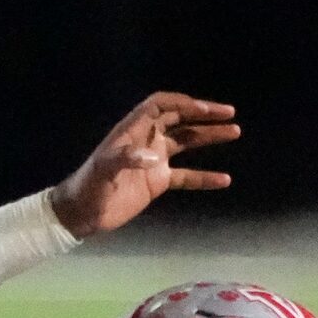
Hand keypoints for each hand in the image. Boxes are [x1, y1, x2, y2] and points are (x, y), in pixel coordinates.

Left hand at [49, 92, 237, 239]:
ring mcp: (154, 161)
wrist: (81, 213)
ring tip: (235, 131)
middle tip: (229, 113)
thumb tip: (154, 157)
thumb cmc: (89, 186)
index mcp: (132, 130)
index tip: (204, 109)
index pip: (160, 105)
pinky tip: (224, 180)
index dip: (182, 103)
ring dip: (209, 136)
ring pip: (187, 142)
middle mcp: (146, 140)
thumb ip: (126, 158)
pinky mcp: (157, 182)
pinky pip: (187, 176)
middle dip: (204, 114)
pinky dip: (205, 177)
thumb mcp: (103, 169)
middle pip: (179, 119)